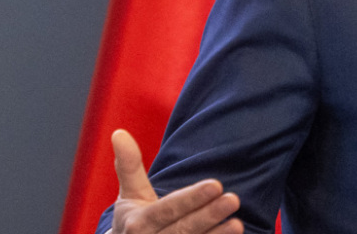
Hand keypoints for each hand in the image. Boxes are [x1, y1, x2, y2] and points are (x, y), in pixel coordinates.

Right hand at [110, 129, 243, 233]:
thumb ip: (129, 165)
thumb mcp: (129, 195)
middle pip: (183, 230)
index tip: (217, 184)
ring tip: (238, 224)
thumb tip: (119, 132)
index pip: (168, 209)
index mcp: (138, 224)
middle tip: (234, 199)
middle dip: (209, 216)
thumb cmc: (133, 222)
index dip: (191, 198)